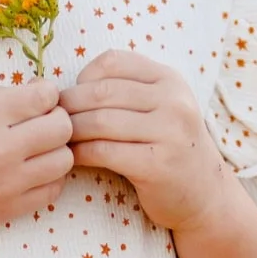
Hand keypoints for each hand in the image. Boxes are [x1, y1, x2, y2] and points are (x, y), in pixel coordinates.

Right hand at [0, 80, 75, 244]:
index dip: (44, 93)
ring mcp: (9, 184)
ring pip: (64, 159)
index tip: (35, 98)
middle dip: (55, 118)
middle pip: (62, 127)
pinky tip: (30, 171)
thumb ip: (2, 98)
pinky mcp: (10, 209)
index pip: (45, 95)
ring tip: (35, 148)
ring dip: (55, 149)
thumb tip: (42, 93)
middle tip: (39, 121)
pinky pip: (53, 189)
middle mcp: (1, 150)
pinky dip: (48, 177)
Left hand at [57, 50, 231, 233]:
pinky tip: (71, 158)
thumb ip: (124, 91)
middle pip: (102, 92)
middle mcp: (174, 101)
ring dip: (71, 131)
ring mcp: (170, 133)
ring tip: (57, 140)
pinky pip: (105, 152)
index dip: (83, 77)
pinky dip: (80, 154)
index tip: (73, 98)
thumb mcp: (159, 107)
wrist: (205, 195)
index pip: (113, 62)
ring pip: (100, 121)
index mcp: (170, 79)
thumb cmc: (168, 146)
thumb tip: (57, 86)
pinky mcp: (158, 165)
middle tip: (51, 121)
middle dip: (69, 106)